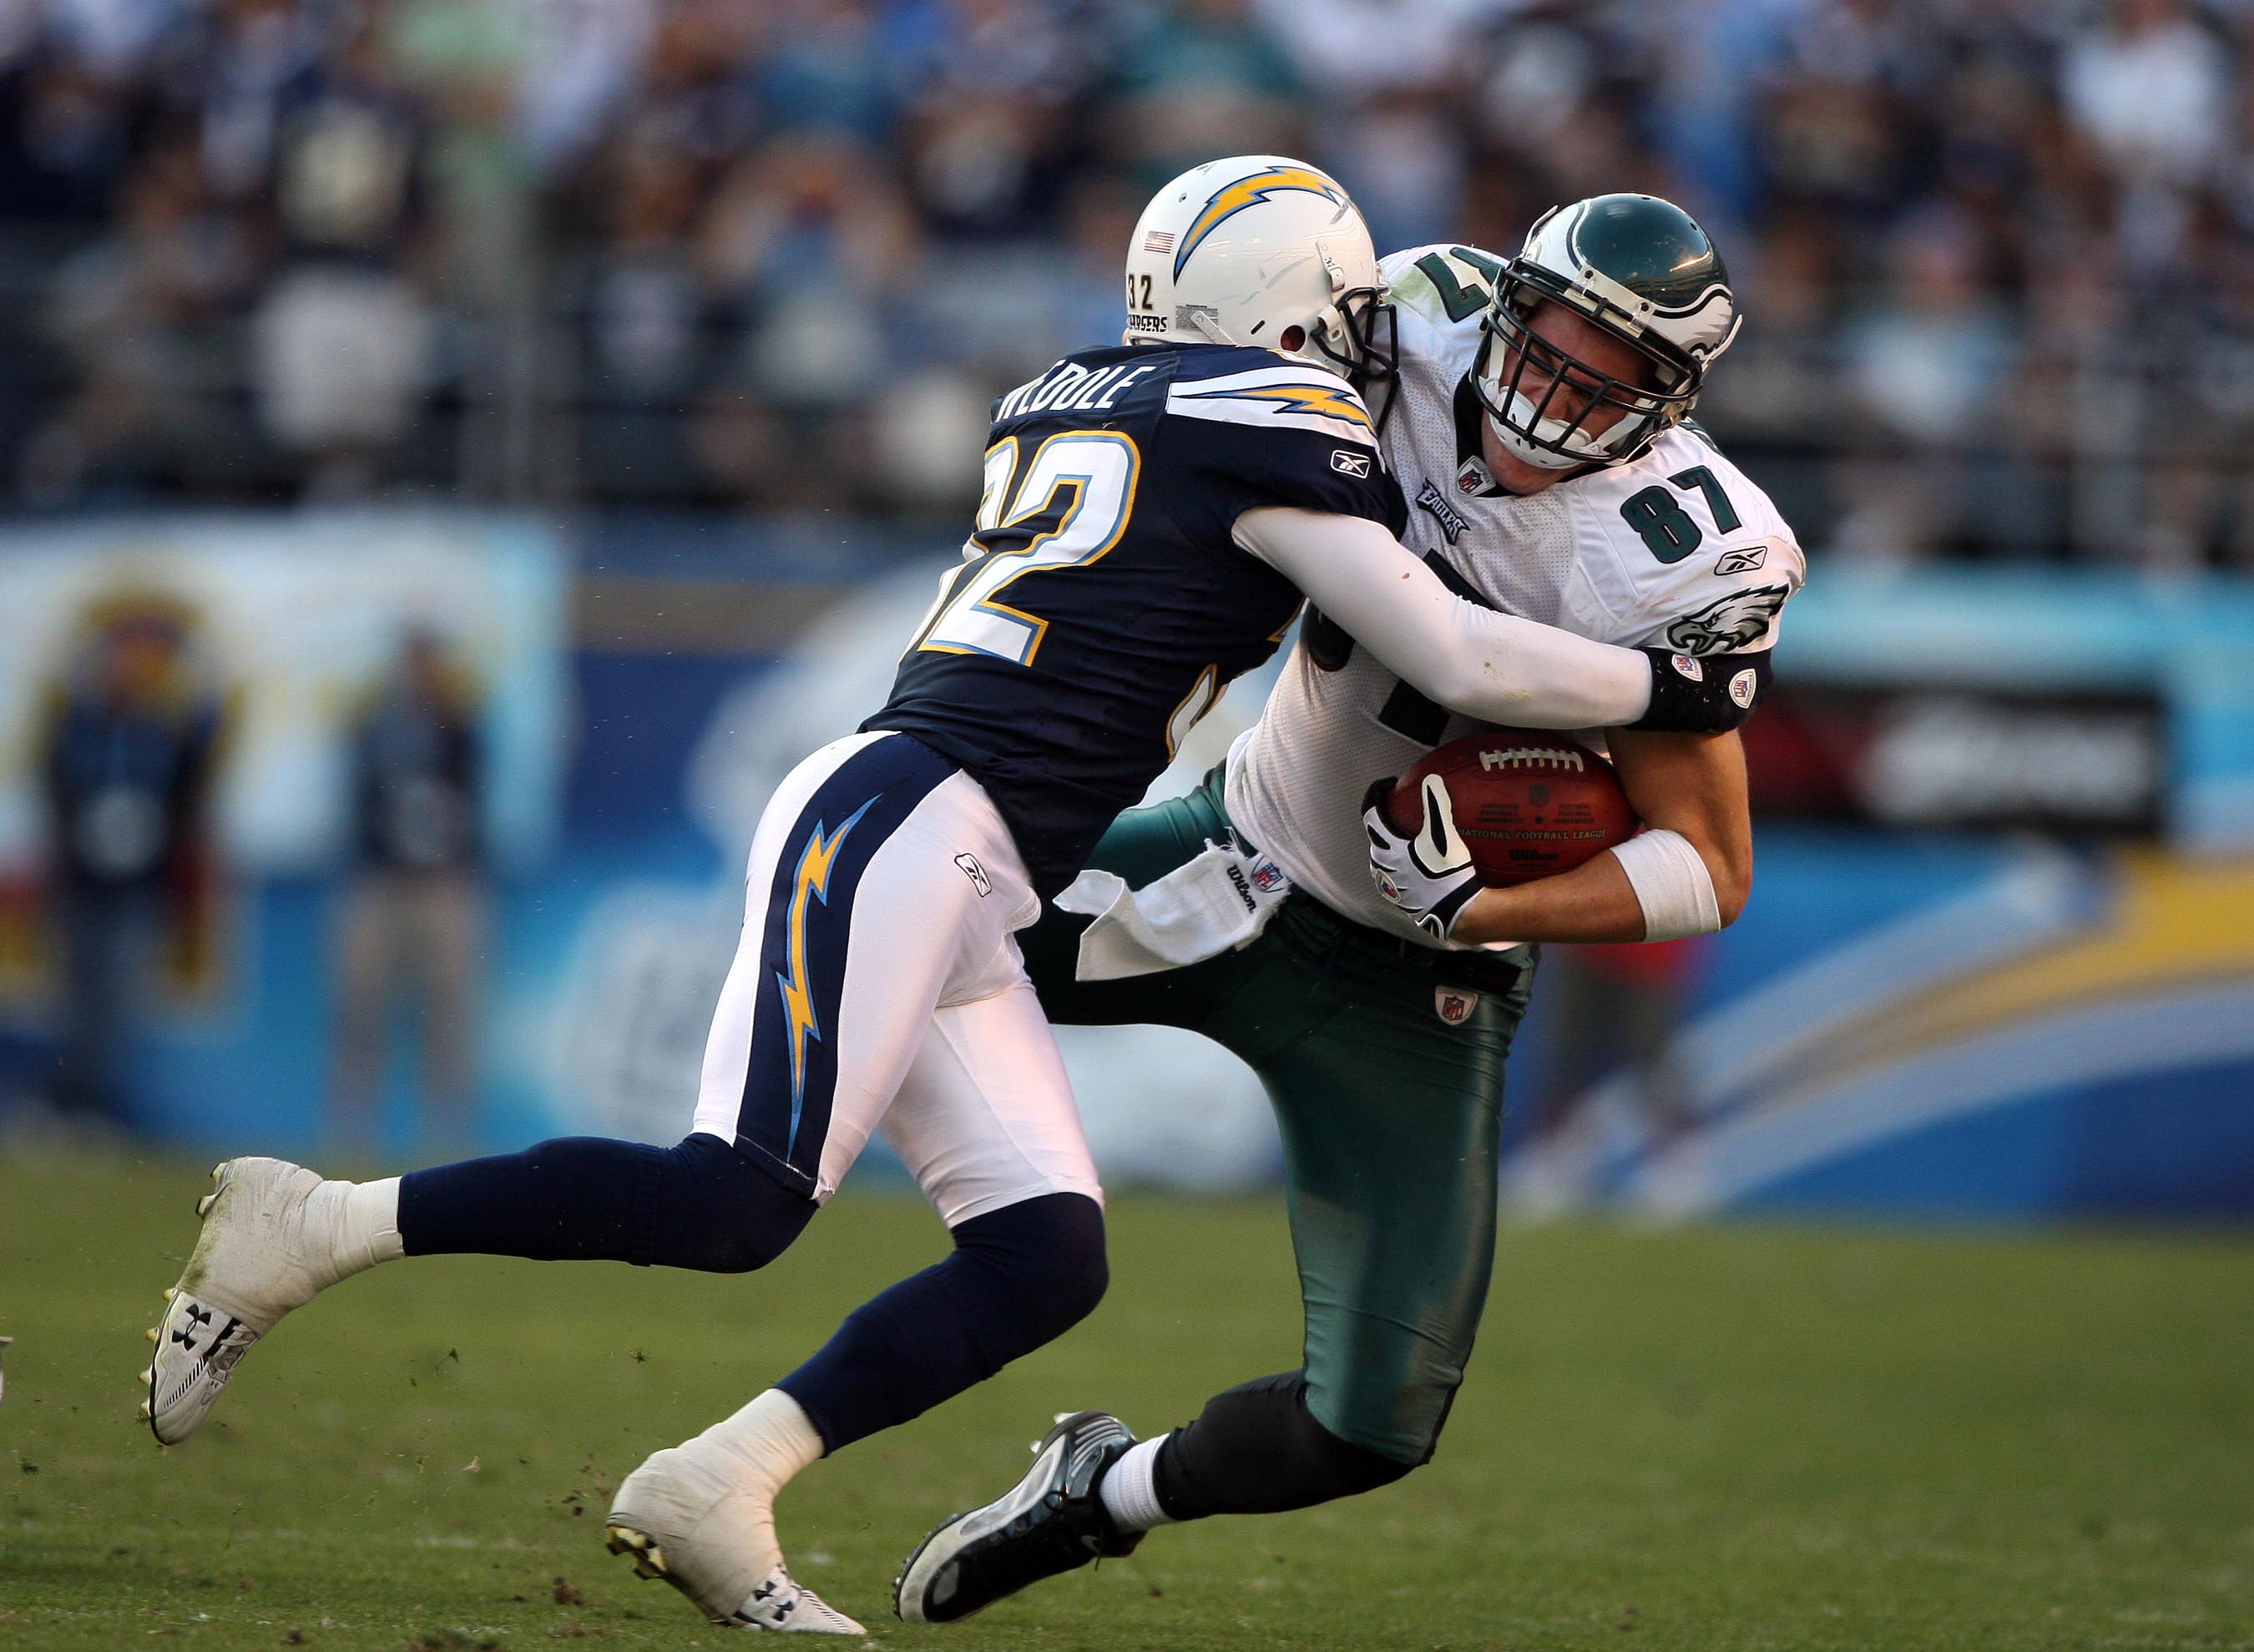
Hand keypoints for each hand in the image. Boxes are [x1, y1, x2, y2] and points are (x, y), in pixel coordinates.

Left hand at [1362, 774, 1480, 941]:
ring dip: (1392, 842)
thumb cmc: (1447, 873)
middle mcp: (1380, 866)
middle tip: (1401, 807)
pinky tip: (1420, 861)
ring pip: (1382, 856)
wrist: (1455, 912)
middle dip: (1384, 819)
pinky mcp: (1398, 899)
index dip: (1376, 795)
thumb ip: (1436, 805)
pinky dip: (1401, 861)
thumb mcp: (1443, 835)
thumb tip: (1432, 778)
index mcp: (1385, 848)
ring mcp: (1388, 885)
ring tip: (1410, 834)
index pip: (1370, 814)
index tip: (1390, 784)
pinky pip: (1393, 873)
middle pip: (1375, 835)